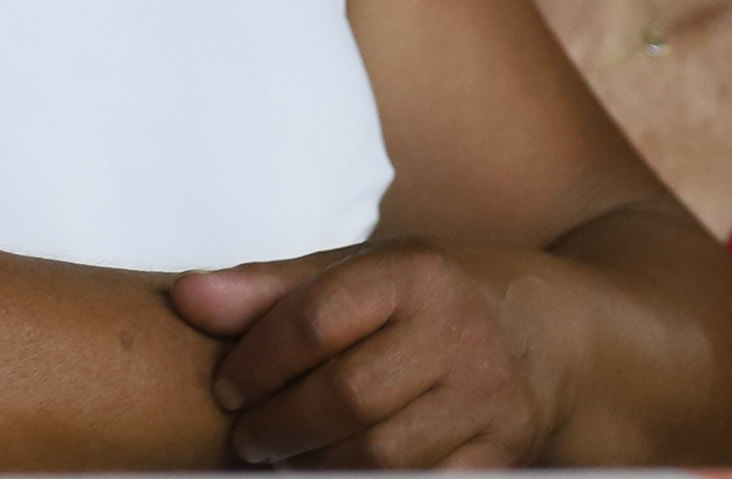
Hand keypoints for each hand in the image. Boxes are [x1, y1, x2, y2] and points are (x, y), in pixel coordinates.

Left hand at [172, 241, 547, 468]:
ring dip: (317, 469)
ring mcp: (488, 400)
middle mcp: (458, 333)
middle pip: (349, 396)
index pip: (316, 317)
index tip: (225, 388)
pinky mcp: (503, 454)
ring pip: (384, 457)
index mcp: (413, 274)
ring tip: (284, 463)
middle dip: (282, 426)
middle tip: (246, 439)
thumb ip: (270, 289)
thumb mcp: (357, 272)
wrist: (545, 334)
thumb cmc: (423, 300)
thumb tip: (185, 298)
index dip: (256, 360)